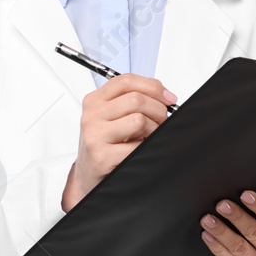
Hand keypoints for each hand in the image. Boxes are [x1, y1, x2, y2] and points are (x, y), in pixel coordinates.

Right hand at [60, 74, 176, 211]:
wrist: (88, 174)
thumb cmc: (104, 143)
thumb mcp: (111, 116)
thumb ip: (131, 100)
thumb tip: (165, 96)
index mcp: (94, 100)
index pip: (126, 81)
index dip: (153, 87)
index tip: (168, 98)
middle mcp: (92, 115)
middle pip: (136, 99)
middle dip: (158, 110)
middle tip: (161, 121)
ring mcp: (95, 135)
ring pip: (139, 120)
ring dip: (153, 130)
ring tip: (148, 137)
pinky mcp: (102, 156)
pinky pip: (137, 146)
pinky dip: (145, 147)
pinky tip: (139, 150)